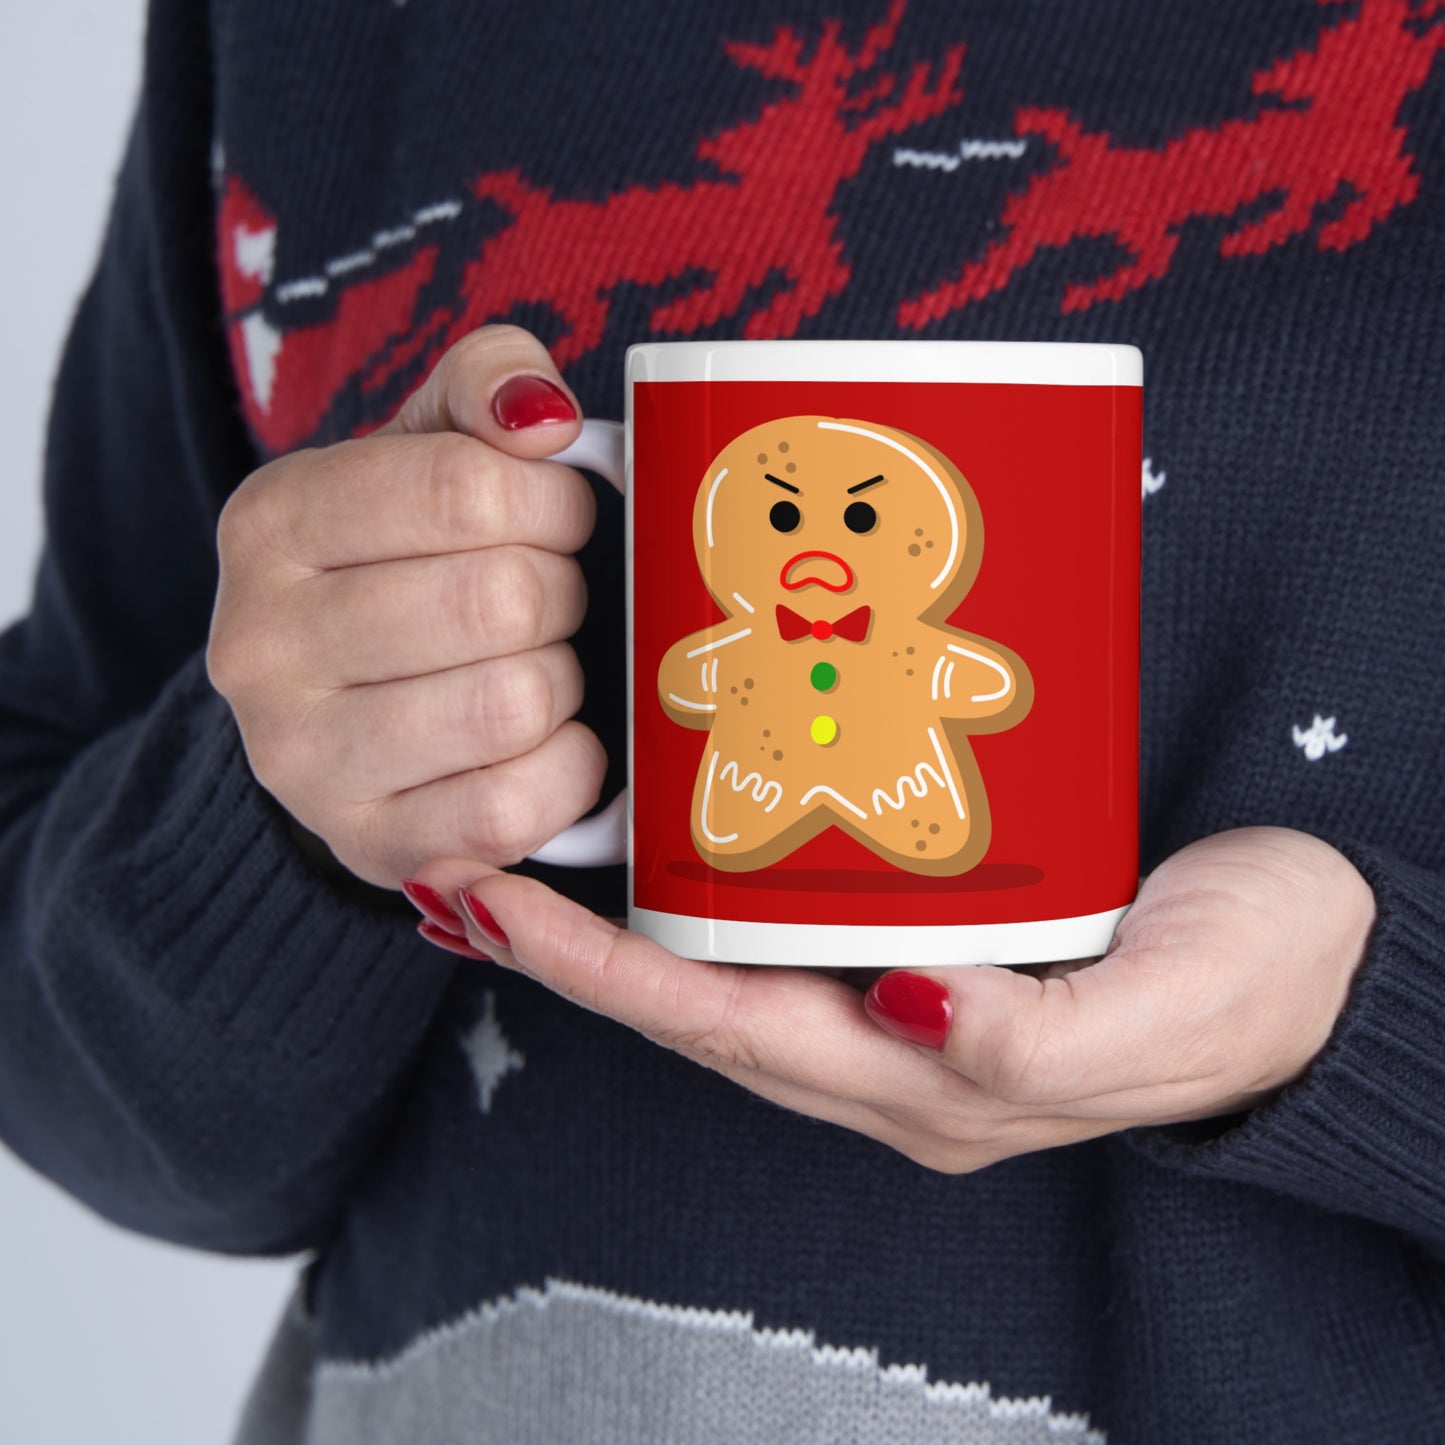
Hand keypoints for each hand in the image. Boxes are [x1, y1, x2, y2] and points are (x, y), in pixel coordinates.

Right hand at [207, 325, 604, 887]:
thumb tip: (543, 417)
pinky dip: (566, 770)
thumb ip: (486, 384)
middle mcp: (261, 645)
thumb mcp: (427, 446)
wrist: (343, 709)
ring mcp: (303, 760)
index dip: (552, 503)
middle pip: (501, 600)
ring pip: (513, 704)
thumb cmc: (408, 563)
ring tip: (537, 667)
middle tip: (549, 600)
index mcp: (272, 522)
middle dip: (561, 594)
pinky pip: (513, 809)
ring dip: (561, 682)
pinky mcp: (369, 845)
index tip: (557, 519)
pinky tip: (548, 743)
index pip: (466, 489)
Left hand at [407, 827, 1374, 1170]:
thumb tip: (907, 1006)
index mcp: (934, 1085)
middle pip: (699, 1006)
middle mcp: (896, 1053)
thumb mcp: (1163, 1014)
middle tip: (466, 867)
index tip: (493, 907)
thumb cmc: (1256, 985)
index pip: (728, 1031)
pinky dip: (713, 892)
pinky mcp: (938, 944)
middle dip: (573, 953)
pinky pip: (793, 929)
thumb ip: (1032, 1041)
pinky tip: (679, 837)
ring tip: (533, 851)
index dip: (602, 977)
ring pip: (734, 970)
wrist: (1328, 957)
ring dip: (626, 926)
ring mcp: (909, 1003)